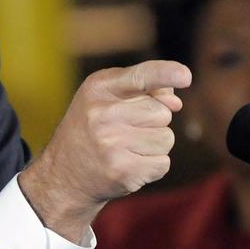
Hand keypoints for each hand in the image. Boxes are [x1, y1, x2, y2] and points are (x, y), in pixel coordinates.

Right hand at [18, 60, 191, 242]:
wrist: (63, 175)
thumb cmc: (91, 129)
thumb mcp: (105, 98)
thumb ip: (142, 89)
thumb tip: (176, 102)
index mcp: (98, 88)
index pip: (140, 76)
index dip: (166, 73)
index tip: (186, 76)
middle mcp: (102, 114)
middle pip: (162, 113)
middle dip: (154, 122)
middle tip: (125, 131)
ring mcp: (111, 145)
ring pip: (166, 139)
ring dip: (154, 146)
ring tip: (125, 148)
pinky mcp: (123, 172)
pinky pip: (163, 163)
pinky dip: (152, 167)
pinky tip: (128, 165)